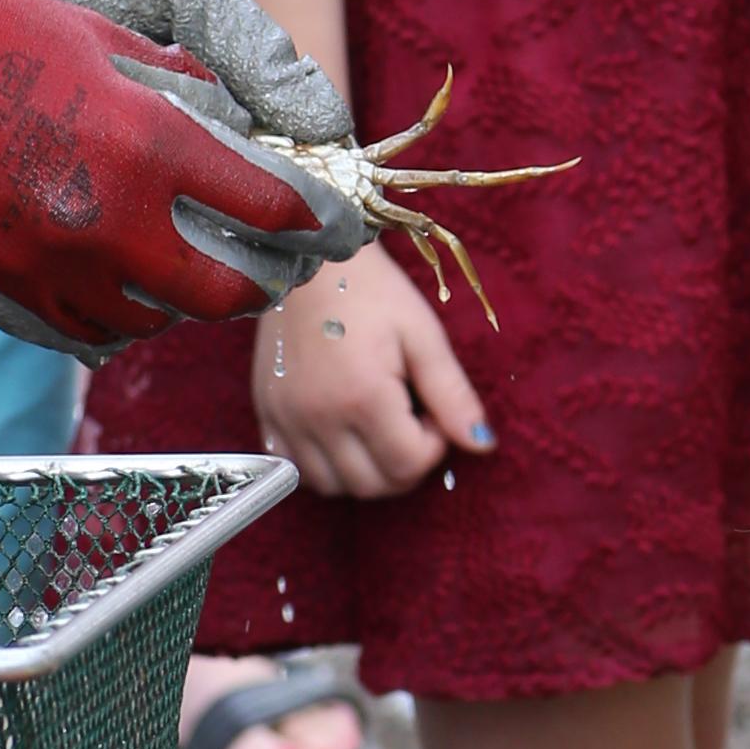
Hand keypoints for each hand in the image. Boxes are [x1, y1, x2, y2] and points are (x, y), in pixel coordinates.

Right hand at [0, 0, 343, 354]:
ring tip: (208, 274)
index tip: (333, 219)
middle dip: (268, 280)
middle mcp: (110, 219)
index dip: (315, 218)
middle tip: (283, 265)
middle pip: (228, 290)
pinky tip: (134, 291)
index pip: (269, 206)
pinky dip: (123, 318)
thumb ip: (180, 84)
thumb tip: (242, 119)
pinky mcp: (0, 288)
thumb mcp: (100, 30)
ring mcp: (52, 265)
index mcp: (148, 142)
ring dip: (193, 302)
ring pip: (159, 320)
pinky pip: (87, 332)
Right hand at [252, 240, 488, 498]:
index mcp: (362, 396)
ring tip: (379, 425)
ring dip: (366, 470)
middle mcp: (319, 417)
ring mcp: (287, 419)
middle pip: (374, 485)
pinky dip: (326, 465)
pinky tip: (343, 432)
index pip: (410, 464)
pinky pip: (297, 469)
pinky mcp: (267, 414)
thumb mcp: (422, 334)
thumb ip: (452, 394)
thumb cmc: (371, 291)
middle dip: (405, 463)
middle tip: (412, 418)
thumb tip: (482, 445)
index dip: (435, 445)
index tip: (434, 410)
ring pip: (335, 486)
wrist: (308, 261)